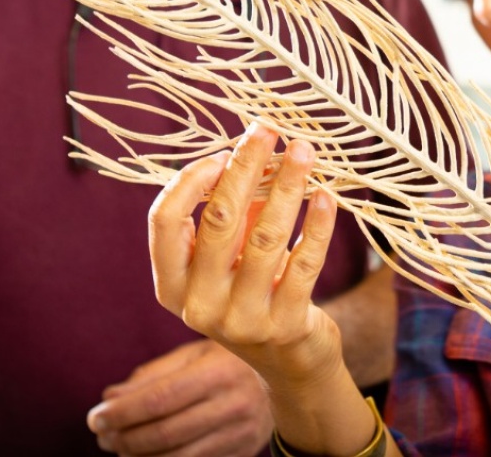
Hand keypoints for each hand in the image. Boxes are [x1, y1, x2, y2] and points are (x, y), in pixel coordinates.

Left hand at [86, 338, 270, 455]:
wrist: (289, 377)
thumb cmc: (231, 359)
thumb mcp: (197, 352)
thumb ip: (154, 374)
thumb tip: (111, 396)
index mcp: (217, 372)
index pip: (160, 399)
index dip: (122, 412)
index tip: (95, 415)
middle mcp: (231, 405)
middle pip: (164, 433)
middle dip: (123, 437)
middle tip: (100, 434)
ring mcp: (239, 435)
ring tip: (116, 445)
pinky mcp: (242, 454)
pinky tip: (143, 456)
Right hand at [147, 123, 344, 394]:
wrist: (288, 360)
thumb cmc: (251, 289)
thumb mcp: (226, 257)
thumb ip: (230, 211)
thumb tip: (253, 151)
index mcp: (172, 285)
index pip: (164, 222)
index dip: (190, 181)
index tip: (222, 153)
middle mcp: (199, 305)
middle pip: (218, 220)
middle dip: (244, 167)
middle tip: (267, 130)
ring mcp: (242, 319)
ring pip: (265, 237)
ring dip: (286, 186)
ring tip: (303, 151)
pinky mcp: (285, 325)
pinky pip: (304, 263)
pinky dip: (317, 226)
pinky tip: (326, 197)